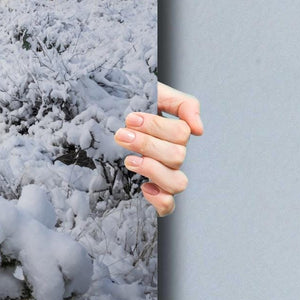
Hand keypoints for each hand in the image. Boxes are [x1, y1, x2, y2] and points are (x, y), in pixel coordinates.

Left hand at [114, 82, 202, 216]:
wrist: (100, 114)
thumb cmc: (127, 103)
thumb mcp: (154, 92)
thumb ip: (183, 104)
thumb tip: (199, 129)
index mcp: (174, 132)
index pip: (181, 133)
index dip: (157, 127)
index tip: (130, 118)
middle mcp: (172, 155)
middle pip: (177, 156)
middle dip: (147, 144)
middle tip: (121, 135)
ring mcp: (163, 174)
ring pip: (177, 182)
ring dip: (153, 170)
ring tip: (129, 160)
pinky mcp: (152, 192)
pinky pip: (168, 206)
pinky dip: (160, 200)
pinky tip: (144, 187)